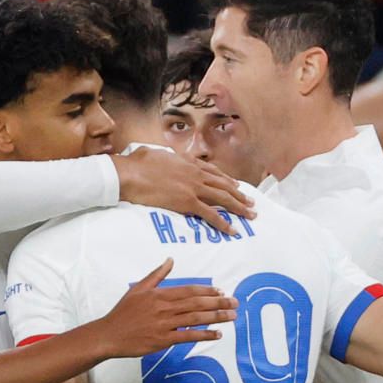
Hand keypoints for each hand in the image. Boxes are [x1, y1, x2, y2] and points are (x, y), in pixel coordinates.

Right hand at [94, 258, 236, 356]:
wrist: (108, 335)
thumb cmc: (123, 313)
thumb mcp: (138, 289)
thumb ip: (156, 275)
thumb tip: (170, 260)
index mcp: (159, 295)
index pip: (189, 291)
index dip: (207, 291)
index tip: (221, 291)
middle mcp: (164, 308)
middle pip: (196, 304)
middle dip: (218, 303)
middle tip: (235, 302)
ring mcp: (164, 325)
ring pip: (196, 319)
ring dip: (216, 317)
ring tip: (232, 316)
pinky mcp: (163, 340)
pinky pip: (188, 336)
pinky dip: (204, 335)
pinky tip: (217, 334)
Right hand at [112, 147, 251, 228]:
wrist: (131, 173)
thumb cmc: (136, 163)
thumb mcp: (154, 153)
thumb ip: (163, 156)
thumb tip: (157, 155)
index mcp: (188, 162)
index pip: (213, 172)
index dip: (227, 180)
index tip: (236, 186)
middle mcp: (196, 173)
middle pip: (224, 185)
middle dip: (239, 195)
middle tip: (251, 203)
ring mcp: (194, 188)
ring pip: (223, 198)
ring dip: (239, 207)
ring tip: (250, 215)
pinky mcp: (188, 202)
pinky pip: (210, 214)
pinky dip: (223, 222)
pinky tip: (232, 229)